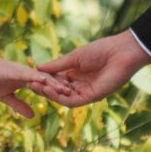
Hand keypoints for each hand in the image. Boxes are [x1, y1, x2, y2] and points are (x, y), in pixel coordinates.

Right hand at [0, 52, 70, 117]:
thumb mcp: (6, 97)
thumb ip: (19, 105)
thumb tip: (32, 116)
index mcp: (26, 80)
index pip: (44, 87)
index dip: (55, 92)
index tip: (67, 98)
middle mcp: (28, 74)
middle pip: (48, 81)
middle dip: (60, 87)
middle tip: (75, 94)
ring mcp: (23, 71)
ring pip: (42, 77)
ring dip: (54, 83)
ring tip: (67, 89)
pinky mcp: (16, 70)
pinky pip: (30, 74)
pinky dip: (38, 78)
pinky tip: (47, 82)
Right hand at [27, 29, 150, 106]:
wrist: (121, 51)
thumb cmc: (101, 50)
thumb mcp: (74, 57)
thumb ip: (57, 65)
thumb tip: (38, 68)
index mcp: (75, 75)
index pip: (56, 81)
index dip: (44, 80)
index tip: (30, 76)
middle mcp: (80, 86)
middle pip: (58, 91)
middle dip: (44, 89)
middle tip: (30, 84)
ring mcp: (86, 92)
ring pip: (64, 98)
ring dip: (50, 94)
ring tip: (37, 87)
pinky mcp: (93, 97)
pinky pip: (73, 101)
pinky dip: (61, 98)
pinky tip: (50, 91)